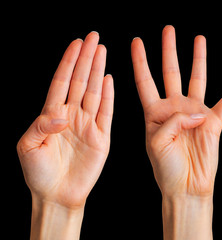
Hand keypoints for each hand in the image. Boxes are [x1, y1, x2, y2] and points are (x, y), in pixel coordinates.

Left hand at [17, 31, 113, 209]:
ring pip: (94, 92)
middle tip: (94, 38)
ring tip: (102, 51)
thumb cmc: (38, 173)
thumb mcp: (28, 146)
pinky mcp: (101, 137)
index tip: (76, 43)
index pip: (62, 82)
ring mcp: (87, 125)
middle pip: (80, 81)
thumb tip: (61, 114)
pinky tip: (109, 79)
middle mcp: (71, 115)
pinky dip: (108, 96)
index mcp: (52, 115)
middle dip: (86, 58)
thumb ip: (40, 125)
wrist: (56, 195)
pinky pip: (106, 113)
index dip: (69, 62)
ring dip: (98, 71)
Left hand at [131, 25, 221, 198]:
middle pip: (171, 72)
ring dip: (198, 59)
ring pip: (198, 79)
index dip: (140, 61)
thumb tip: (196, 111)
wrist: (186, 187)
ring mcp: (195, 113)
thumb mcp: (157, 144)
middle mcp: (174, 108)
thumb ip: (173, 122)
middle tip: (168, 30)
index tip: (137, 41)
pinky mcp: (214, 122)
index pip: (145, 81)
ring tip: (198, 39)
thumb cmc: (166, 169)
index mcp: (154, 113)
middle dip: (168, 50)